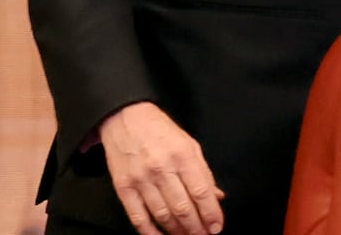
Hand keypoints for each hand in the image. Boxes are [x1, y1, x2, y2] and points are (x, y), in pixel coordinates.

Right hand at [99, 101, 225, 234]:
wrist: (125, 118)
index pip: (201, 191)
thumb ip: (203, 172)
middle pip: (183, 207)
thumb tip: (216, 197)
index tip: (216, 227)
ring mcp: (141, 179)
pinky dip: (150, 232)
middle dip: (196, 227)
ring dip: (177, 232)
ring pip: (163, 215)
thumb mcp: (188, 143)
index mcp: (182, 154)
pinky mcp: (124, 188)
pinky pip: (138, 217)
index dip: (211, 213)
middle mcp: (162, 168)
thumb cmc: (159, 130)